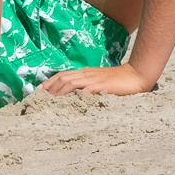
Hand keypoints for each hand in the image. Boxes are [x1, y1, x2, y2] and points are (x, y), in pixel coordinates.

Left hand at [38, 62, 154, 96]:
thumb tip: (73, 94)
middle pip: (63, 78)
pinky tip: (72, 101)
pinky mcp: (103, 86)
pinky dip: (79, 94)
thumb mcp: (97, 81)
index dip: (50, 82)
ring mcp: (94, 79)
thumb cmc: (117, 80)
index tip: (39, 90)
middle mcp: (86, 74)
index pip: (62, 75)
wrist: (135, 75)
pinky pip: (89, 89)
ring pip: (71, 82)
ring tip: (51, 100)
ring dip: (59, 91)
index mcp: (84, 73)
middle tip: (40, 97)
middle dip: (50, 87)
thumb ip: (86, 85)